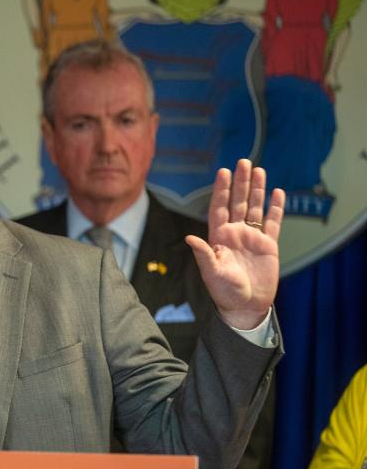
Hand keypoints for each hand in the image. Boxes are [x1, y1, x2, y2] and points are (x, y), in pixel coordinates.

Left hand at [185, 159, 285, 329]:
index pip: (219, 208)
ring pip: (255, 208)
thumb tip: (189, 238)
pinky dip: (276, 208)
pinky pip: (272, 222)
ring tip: (260, 170)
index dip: (221, 190)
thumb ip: (204, 254)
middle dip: (240, 183)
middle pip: (238, 202)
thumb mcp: (212, 272)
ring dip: (257, 190)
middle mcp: (235, 233)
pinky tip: (278, 193)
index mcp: (219, 237)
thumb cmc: (225, 291)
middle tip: (243, 162)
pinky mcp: (268, 245)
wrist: (246, 306)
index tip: (223, 172)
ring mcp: (252, 238)